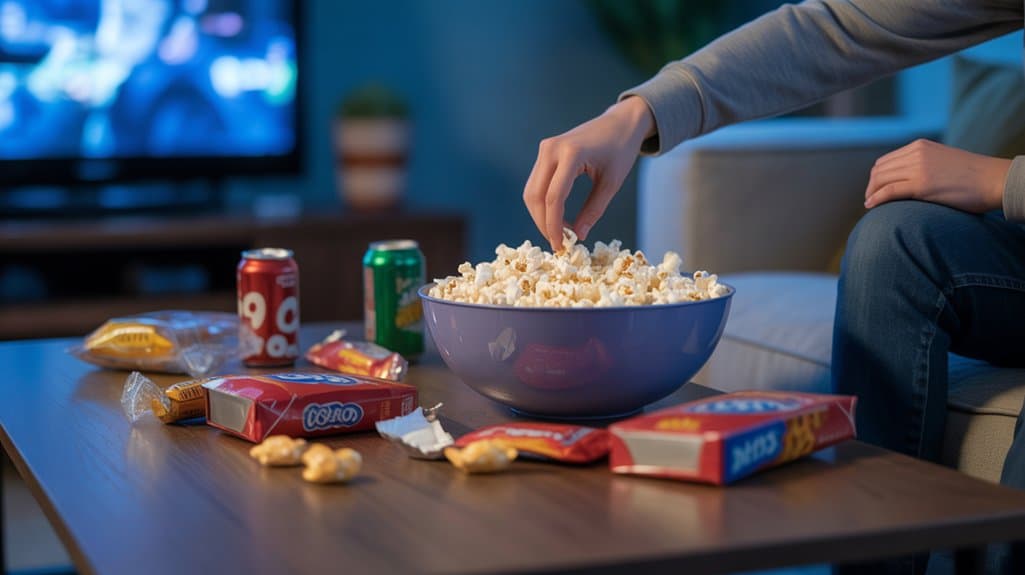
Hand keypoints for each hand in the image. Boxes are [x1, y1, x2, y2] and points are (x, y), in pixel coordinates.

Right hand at [523, 96, 654, 250]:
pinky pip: (536, 183)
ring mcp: (545, 149)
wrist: (620, 123)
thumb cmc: (620, 150)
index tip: (561, 245)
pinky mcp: (545, 152)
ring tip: (559, 232)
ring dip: (541, 215)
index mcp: (571, 154)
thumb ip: (594, 210)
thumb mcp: (611, 183)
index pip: (554, 197)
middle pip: (535, 195)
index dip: (554, 225)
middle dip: (543, 223)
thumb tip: (579, 236)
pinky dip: (543, 203)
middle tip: (558, 243)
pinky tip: (557, 216)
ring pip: (532, 191)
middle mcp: (551, 149)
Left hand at [865, 139, 1011, 212]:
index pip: (886, 160)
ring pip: (881, 179)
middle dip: (871, 186)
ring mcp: (918, 167)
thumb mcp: (942, 161)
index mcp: (919, 146)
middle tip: (869, 200)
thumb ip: (923, 165)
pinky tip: (871, 206)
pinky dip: (876, 198)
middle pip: (880, 170)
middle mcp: (916, 153)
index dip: (876, 177)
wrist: (993, 180)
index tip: (874, 190)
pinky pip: (889, 191)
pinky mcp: (921, 184)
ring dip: (871, 193)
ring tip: (870, 204)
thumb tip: (906, 180)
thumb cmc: (972, 176)